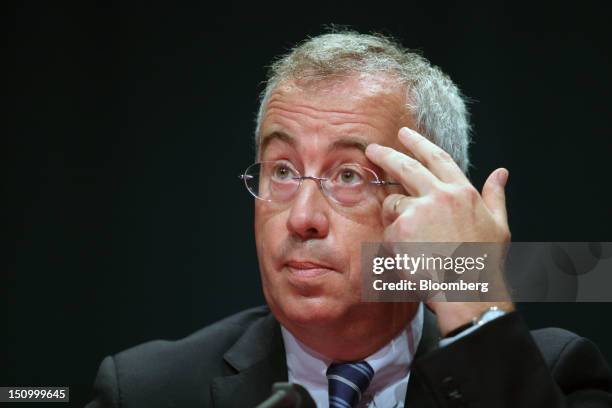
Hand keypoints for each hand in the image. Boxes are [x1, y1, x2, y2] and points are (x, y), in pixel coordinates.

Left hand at [365, 127, 513, 335]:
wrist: (468, 292)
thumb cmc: (484, 263)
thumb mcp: (498, 226)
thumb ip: (496, 196)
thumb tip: (501, 172)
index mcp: (463, 192)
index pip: (437, 158)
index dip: (419, 144)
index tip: (404, 134)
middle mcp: (440, 196)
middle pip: (406, 166)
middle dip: (386, 155)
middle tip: (372, 149)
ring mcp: (419, 211)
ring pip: (393, 203)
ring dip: (393, 216)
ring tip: (410, 240)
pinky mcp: (401, 229)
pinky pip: (387, 228)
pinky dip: (392, 239)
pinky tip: (408, 253)